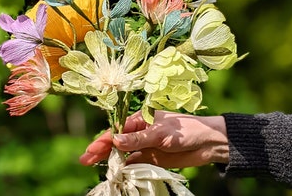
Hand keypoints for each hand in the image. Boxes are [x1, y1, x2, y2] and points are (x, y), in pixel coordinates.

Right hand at [79, 110, 228, 167]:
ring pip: (123, 153)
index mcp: (141, 120)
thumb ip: (138, 139)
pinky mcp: (152, 158)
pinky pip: (134, 163)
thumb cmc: (185, 130)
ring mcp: (145, 146)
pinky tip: (115, 172)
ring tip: (94, 165)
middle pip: (117, 142)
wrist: (207, 143)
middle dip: (101, 150)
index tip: (91, 150)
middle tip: (85, 159)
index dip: (104, 140)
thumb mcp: (160, 132)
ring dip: (110, 159)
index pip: (118, 130)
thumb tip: (115, 140)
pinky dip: (125, 167)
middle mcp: (140, 133)